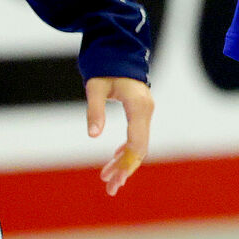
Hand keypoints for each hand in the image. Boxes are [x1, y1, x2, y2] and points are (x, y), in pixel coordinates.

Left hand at [85, 76, 153, 195]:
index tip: (114, 179)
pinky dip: (126, 150)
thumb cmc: (105, 67)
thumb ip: (95, 110)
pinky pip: (137, 136)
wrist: (118, 50)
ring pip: (139, 145)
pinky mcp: (141, 112)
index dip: (126, 163)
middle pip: (140, 148)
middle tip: (110, 188)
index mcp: (138, 106)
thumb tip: (93, 136)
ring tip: (108, 179)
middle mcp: (146, 110)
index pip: (137, 143)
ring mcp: (145, 111)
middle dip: (125, 169)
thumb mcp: (95, 87)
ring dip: (125, 163)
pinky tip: (114, 159)